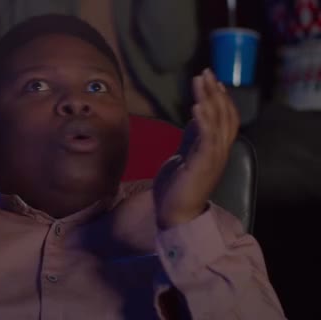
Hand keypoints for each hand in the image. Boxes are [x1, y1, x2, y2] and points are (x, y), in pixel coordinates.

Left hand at [153, 69, 238, 229]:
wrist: (176, 214)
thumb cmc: (178, 188)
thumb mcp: (185, 156)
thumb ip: (192, 139)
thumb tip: (194, 120)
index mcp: (215, 150)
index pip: (225, 119)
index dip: (221, 99)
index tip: (214, 82)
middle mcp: (218, 151)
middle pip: (223, 115)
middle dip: (215, 92)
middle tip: (206, 72)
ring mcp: (212, 158)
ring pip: (217, 122)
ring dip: (208, 99)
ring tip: (201, 81)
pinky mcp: (202, 165)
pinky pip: (206, 139)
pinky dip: (203, 122)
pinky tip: (196, 107)